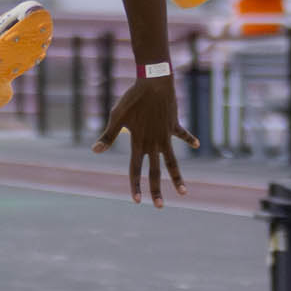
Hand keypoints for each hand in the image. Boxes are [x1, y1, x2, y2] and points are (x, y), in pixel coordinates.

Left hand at [92, 75, 196, 207]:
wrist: (154, 83)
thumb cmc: (132, 99)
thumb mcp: (117, 117)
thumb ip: (108, 136)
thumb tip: (94, 151)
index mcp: (139, 143)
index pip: (136, 169)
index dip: (135, 185)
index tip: (137, 201)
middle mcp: (154, 143)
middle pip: (155, 172)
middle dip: (156, 191)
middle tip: (160, 207)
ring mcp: (166, 136)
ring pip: (173, 162)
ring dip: (177, 177)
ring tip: (184, 193)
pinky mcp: (173, 125)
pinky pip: (182, 134)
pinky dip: (189, 139)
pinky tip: (196, 145)